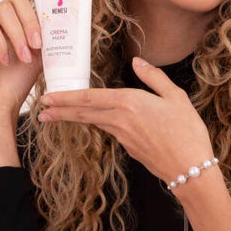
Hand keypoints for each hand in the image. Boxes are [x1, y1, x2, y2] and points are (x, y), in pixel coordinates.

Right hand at [0, 0, 53, 120]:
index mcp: (11, 18)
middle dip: (31, 18)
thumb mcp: (42, 52)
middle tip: (39, 43)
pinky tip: (6, 60)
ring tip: (25, 57)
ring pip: (3, 11)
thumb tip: (69, 14)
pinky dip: (2, 44)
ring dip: (19, 35)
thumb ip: (48, 32)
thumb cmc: (18, 81)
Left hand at [37, 57, 214, 183]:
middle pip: (84, 113)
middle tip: (40, 111)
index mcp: (129, 103)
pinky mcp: (129, 149)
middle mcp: (120, 120)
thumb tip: (138, 61)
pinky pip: (109, 131)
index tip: (47, 98)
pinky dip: (96, 125)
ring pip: (94, 122)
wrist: (190, 170)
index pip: (89, 97)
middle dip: (60, 111)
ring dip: (74, 118)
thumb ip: (154, 77)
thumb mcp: (176, 97)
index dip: (65, 98)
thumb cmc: (187, 132)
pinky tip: (95, 122)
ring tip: (56, 116)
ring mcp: (123, 137)